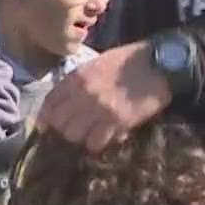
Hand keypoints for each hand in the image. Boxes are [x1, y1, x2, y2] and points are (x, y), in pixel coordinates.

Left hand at [38, 40, 174, 151]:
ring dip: (81, 138)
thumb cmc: (128, 62)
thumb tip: (65, 104)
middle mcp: (83, 93)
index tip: (47, 127)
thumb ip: (78, 82)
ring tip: (91, 135)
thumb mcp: (96, 65)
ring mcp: (99, 108)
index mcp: (77, 77)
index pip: (50, 103)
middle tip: (75, 131)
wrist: (159, 63)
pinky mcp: (117, 120)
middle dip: (64, 130)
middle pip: (59, 124)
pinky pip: (96, 142)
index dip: (46, 119)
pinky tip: (106, 137)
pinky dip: (98, 143)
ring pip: (74, 136)